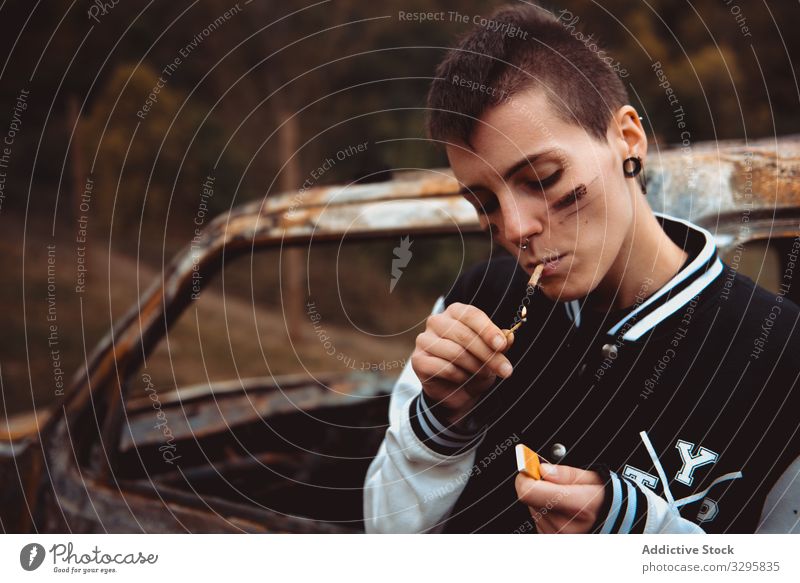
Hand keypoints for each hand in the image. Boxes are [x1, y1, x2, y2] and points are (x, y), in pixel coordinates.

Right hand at [411, 302, 514, 427]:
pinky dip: (460, 377)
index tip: (502, 345)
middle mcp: (436, 322)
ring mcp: (424, 340)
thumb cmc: (474, 365)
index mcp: (455, 312)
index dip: (487, 330)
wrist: (456, 392)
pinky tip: (463, 379)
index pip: (471, 315)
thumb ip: (500, 344)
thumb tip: (510, 336)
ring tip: (483, 374)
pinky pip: (445, 368)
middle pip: (464, 335)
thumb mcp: (492, 353)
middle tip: (505, 370)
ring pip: (456, 353)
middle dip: (488, 355)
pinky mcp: (418, 360)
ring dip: (475, 368)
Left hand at [514, 463, 605, 533]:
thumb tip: (542, 469)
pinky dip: (546, 513)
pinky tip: (562, 511)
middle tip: (555, 482)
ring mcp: (559, 536)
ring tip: (564, 499)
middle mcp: (565, 526)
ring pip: (533, 510)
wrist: (620, 523)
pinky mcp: (554, 540)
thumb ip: (566, 473)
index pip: (530, 492)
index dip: (525, 476)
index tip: (530, 468)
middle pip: (530, 499)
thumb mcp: (594, 478)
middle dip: (538, 486)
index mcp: (577, 505)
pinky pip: (539, 521)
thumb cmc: (607, 499)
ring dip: (542, 501)